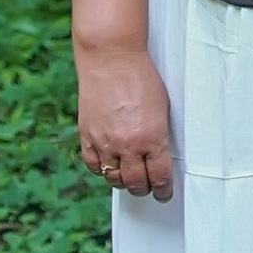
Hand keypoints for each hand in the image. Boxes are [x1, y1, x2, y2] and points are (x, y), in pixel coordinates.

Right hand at [77, 39, 175, 200]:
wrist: (111, 58)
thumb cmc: (141, 77)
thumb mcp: (162, 108)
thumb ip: (158, 134)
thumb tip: (158, 154)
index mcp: (153, 137)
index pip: (160, 176)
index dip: (163, 190)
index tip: (164, 194)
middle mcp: (129, 145)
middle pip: (136, 183)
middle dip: (144, 189)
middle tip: (147, 188)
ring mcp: (106, 142)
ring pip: (114, 178)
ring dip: (123, 182)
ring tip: (129, 179)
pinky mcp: (87, 136)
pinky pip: (93, 165)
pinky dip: (101, 170)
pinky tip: (108, 167)